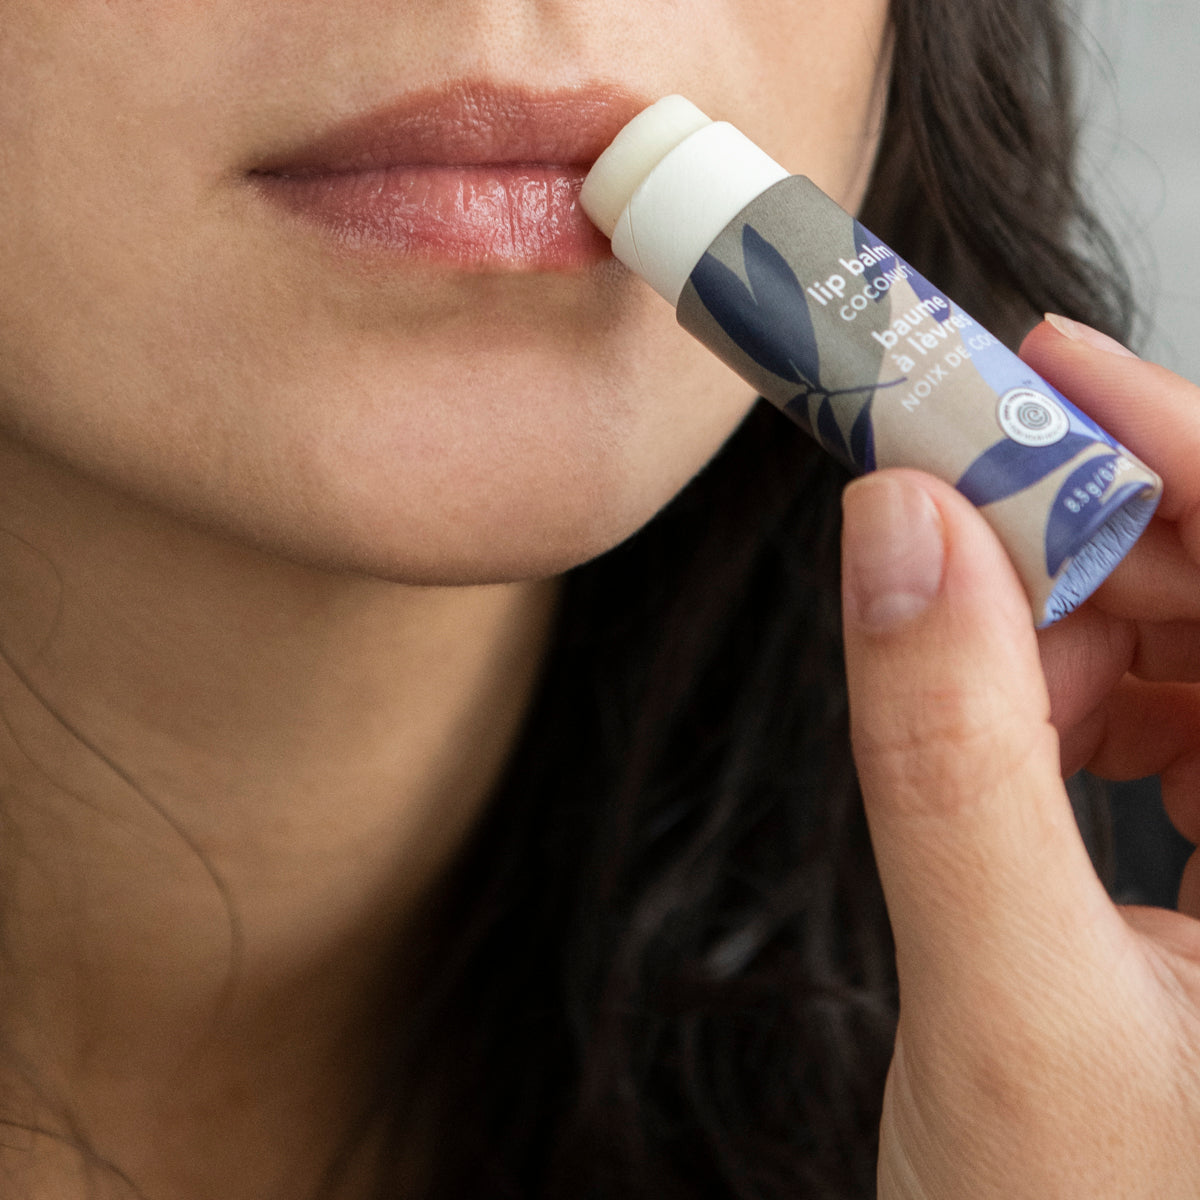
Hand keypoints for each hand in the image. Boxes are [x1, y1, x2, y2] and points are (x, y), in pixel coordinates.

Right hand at [840, 316, 1199, 1199]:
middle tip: (941, 509)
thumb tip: (897, 535)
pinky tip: (1019, 727)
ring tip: (971, 659)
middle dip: (1093, 535)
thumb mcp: (1003, 1005)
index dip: (1184, 452)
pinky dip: (1081, 693)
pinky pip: (1186, 720)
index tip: (1043, 366)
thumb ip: (949, 756)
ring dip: (1075, 619)